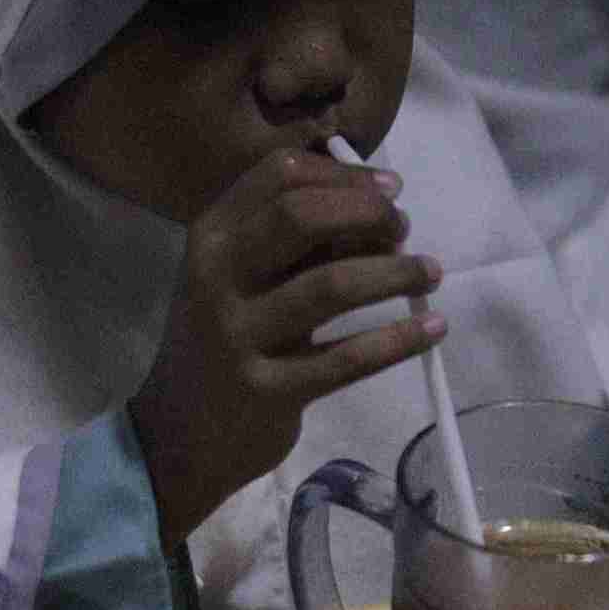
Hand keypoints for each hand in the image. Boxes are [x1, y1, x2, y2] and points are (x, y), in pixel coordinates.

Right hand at [128, 146, 441, 547]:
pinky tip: (432, 328)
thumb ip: (291, 242)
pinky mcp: (267, 391)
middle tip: (405, 230)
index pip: (280, 174)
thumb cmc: (222, 341)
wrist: (175, 436)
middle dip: (368, 214)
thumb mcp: (239, 278)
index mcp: (211, 235)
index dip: (344, 173)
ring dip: (395, 272)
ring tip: (430, 273)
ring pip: (331, 285)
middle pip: (303, 216)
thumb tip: (379, 208)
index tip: (390, 188)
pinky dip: (399, 339)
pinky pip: (347, 359)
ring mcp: (238, 335)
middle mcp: (217, 276)